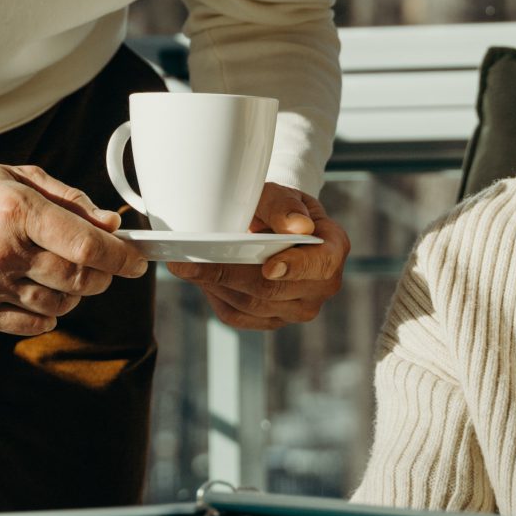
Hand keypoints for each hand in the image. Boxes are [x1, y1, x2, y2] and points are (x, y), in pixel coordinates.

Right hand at [0, 147, 147, 336]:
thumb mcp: (16, 177)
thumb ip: (70, 201)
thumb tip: (113, 226)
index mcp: (14, 210)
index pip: (85, 245)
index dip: (120, 257)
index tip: (136, 261)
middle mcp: (0, 251)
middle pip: (78, 279)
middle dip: (101, 274)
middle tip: (101, 264)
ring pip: (59, 305)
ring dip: (74, 293)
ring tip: (61, 271)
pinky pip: (31, 323)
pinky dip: (47, 312)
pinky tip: (38, 289)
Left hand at [168, 183, 351, 330]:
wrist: (273, 227)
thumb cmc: (278, 208)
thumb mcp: (280, 195)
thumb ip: (285, 206)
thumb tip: (298, 226)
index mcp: (332, 250)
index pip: (320, 264)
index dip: (295, 268)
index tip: (269, 267)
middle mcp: (321, 287)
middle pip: (274, 290)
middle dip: (229, 274)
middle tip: (188, 261)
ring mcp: (297, 309)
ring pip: (251, 305)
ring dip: (215, 285)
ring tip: (183, 264)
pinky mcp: (270, 321)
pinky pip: (238, 316)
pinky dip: (214, 295)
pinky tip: (198, 277)